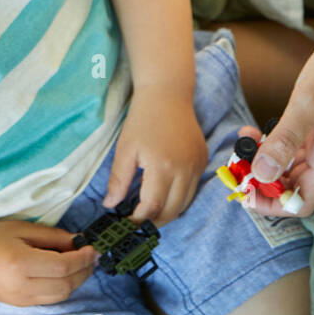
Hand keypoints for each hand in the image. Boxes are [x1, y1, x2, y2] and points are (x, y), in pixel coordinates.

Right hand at [0, 217, 96, 307]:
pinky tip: (65, 274)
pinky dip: (62, 288)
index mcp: (21, 263)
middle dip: (84, 271)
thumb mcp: (21, 228)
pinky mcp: (19, 305)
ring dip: (76, 282)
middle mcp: (22, 286)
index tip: (93, 248)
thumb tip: (77, 241)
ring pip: (60, 296)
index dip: (82, 258)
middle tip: (92, 256)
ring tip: (82, 265)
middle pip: (65, 285)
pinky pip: (49, 299)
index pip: (63, 267)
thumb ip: (52, 236)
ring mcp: (20, 300)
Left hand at [100, 86, 208, 225]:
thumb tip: (110, 205)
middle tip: (138, 220)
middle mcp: (184, 170)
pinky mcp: (203, 161)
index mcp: (162, 166)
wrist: (167, 93)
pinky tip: (164, 190)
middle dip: (154, 220)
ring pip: (185, 203)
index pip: (152, 207)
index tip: (126, 221)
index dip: (138, 218)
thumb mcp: (125, 148)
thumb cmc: (142, 119)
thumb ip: (118, 180)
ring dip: (168, 211)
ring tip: (150, 208)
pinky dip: (179, 197)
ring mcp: (197, 166)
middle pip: (172, 211)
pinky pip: (193, 189)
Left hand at [242, 14, 313, 216]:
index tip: (245, 192)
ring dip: (266, 162)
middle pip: (296, 186)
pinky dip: (275, 145)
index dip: (273, 204)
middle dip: (264, 182)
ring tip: (243, 143)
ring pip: (293, 167)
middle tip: (236, 166)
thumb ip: (286, 138)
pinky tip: (256, 131)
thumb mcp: (309, 101)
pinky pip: (296, 148)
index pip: (303, 201)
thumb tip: (262, 173)